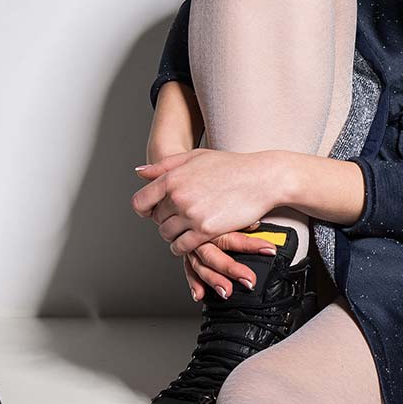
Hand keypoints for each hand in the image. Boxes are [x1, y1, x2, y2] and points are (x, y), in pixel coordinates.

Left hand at [132, 149, 287, 295]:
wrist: (262, 178)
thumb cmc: (232, 166)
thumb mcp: (195, 157)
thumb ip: (164, 166)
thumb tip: (139, 172)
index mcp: (172, 178)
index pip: (140, 202)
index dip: (146, 209)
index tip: (154, 211)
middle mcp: (178, 197)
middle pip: (157, 220)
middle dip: (166, 220)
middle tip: (182, 217)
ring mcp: (191, 215)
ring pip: (167, 235)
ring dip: (174, 234)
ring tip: (188, 227)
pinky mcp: (206, 231)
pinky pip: (181, 247)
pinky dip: (183, 246)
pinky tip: (192, 240)